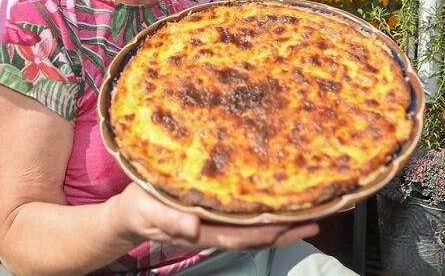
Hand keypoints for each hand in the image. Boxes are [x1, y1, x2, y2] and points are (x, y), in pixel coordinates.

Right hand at [113, 183, 319, 250]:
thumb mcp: (147, 209)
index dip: (265, 231)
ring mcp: (216, 226)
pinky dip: (264, 218)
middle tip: (315, 220)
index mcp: (201, 230)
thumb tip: (195, 228)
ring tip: (308, 216)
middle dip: (285, 231)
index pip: (240, 235)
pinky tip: (278, 208)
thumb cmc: (138, 208)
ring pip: (253, 231)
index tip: (289, 223)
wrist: (130, 214)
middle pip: (255, 236)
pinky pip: (243, 221)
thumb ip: (170, 218)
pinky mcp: (214, 216)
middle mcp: (214, 231)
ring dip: (282, 227)